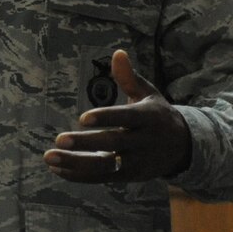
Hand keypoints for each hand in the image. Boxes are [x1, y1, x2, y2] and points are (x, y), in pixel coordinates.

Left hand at [44, 49, 191, 183]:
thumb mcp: (148, 94)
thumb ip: (129, 77)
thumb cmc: (157, 115)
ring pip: (105, 166)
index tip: (82, 118)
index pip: (126, 118)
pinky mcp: (129, 176)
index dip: (106, 118)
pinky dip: (79, 175)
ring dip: (75, 163)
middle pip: (113, 144)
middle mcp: (144, 141)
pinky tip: (58, 169)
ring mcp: (137, 162)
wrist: (183, 147)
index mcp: (149, 117)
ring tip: (49, 157)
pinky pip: (102, 178)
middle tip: (59, 140)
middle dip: (85, 143)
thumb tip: (117, 53)